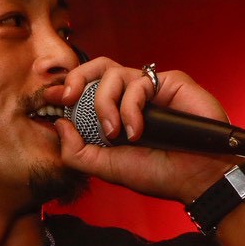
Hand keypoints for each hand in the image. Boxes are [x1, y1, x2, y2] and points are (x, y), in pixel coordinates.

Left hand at [53, 58, 236, 203]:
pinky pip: (138, 81)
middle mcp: (131, 97)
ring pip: (112, 73)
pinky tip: (138, 131)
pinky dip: (130, 107)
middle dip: (75, 78)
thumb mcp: (106, 168)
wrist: (196, 178)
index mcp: (114, 113)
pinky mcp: (170, 81)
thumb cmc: (157, 174)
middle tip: (67, 98)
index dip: (65, 89)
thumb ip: (77, 151)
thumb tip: (58, 124)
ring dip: (105, 104)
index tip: (49, 99)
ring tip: (115, 133)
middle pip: (95, 68)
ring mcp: (150, 88)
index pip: (85, 90)